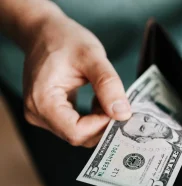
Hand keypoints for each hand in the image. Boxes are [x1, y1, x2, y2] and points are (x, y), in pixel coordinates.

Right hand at [23, 11, 130, 146]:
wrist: (45, 32)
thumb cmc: (64, 39)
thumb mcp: (92, 56)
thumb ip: (108, 85)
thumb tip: (122, 114)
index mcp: (42, 101)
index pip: (76, 132)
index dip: (101, 125)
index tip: (118, 109)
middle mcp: (38, 114)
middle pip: (78, 136)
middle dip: (102, 124)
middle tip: (117, 104)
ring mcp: (42, 116)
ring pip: (79, 133)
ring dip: (99, 120)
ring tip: (105, 97)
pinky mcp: (50, 114)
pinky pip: (76, 126)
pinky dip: (92, 118)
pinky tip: (98, 101)